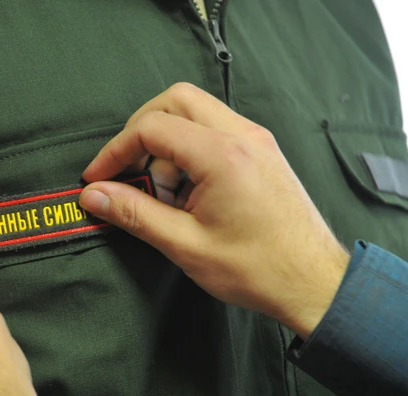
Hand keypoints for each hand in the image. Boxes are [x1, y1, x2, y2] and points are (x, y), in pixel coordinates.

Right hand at [79, 83, 349, 337]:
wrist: (313, 282)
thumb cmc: (257, 268)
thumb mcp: (185, 244)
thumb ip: (135, 213)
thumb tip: (94, 195)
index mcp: (222, 154)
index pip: (151, 127)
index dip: (115, 151)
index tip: (98, 178)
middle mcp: (242, 135)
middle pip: (175, 101)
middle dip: (140, 131)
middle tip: (125, 170)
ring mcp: (256, 140)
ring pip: (196, 112)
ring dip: (167, 143)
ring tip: (162, 193)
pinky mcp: (262, 152)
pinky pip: (216, 131)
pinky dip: (190, 150)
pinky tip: (187, 192)